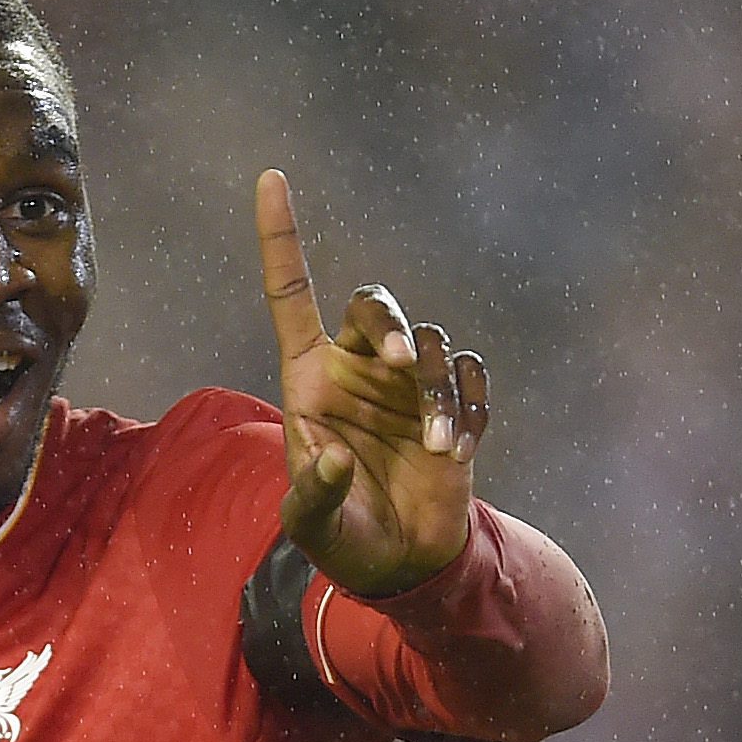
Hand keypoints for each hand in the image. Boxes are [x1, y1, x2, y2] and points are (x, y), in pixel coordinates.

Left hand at [255, 169, 488, 596]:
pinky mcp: (453, 405)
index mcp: (309, 377)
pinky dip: (469, 407)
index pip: (291, 292)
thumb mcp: (311, 526)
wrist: (403, 564)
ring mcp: (407, 384)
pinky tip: (454, 450)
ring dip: (436, 388)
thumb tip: (335, 461)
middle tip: (396, 361)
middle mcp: (358, 368)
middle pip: (372, 302)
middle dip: (388, 320)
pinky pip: (470, 377)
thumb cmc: (342, 538)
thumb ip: (313, 495)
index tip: (271, 176)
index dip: (281, 236)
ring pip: (429, 341)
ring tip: (434, 444)